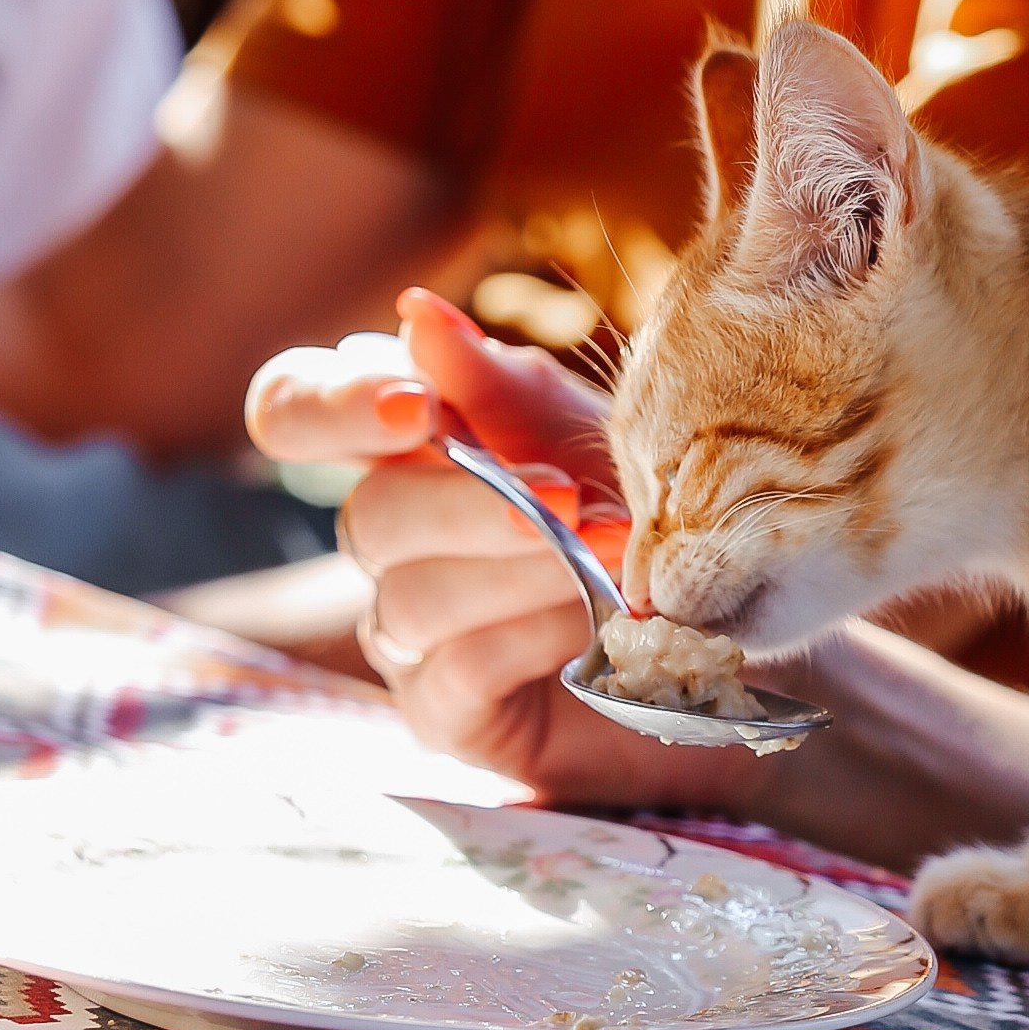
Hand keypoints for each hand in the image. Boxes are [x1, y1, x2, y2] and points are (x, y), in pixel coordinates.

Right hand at [246, 288, 658, 792]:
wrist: (736, 628)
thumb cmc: (646, 510)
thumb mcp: (586, 430)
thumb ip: (500, 384)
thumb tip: (415, 315)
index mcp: (400, 444)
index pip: (292, 411)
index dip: (330, 405)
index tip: (414, 408)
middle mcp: (388, 538)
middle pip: (366, 516)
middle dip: (468, 504)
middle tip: (566, 495)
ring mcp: (407, 633)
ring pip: (412, 600)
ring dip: (520, 572)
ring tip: (615, 556)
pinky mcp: (446, 714)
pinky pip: (458, 672)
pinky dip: (534, 638)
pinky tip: (599, 626)